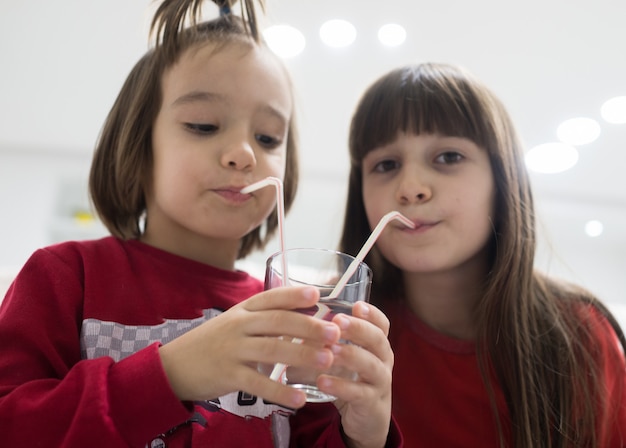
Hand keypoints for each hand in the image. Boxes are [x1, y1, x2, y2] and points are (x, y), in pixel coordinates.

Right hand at [158, 286, 340, 408]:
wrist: (174, 366)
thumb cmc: (212, 343)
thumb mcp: (235, 323)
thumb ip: (264, 320)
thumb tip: (303, 317)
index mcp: (242, 310)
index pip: (271, 297)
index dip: (294, 294)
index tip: (318, 294)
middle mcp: (238, 325)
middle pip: (278, 321)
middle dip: (309, 326)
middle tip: (335, 332)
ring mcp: (232, 349)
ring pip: (273, 350)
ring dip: (303, 355)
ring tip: (327, 360)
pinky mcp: (228, 375)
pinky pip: (259, 383)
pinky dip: (281, 391)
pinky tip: (300, 398)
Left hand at [316, 302, 392, 447]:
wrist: (366, 419)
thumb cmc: (351, 379)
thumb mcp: (343, 357)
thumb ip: (327, 340)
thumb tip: (295, 322)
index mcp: (377, 345)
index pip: (382, 324)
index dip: (372, 313)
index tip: (357, 305)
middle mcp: (383, 360)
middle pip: (378, 339)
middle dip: (358, 328)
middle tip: (338, 321)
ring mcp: (380, 382)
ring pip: (370, 364)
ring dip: (350, 354)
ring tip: (330, 350)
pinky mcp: (371, 403)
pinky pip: (358, 392)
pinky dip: (340, 386)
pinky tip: (322, 381)